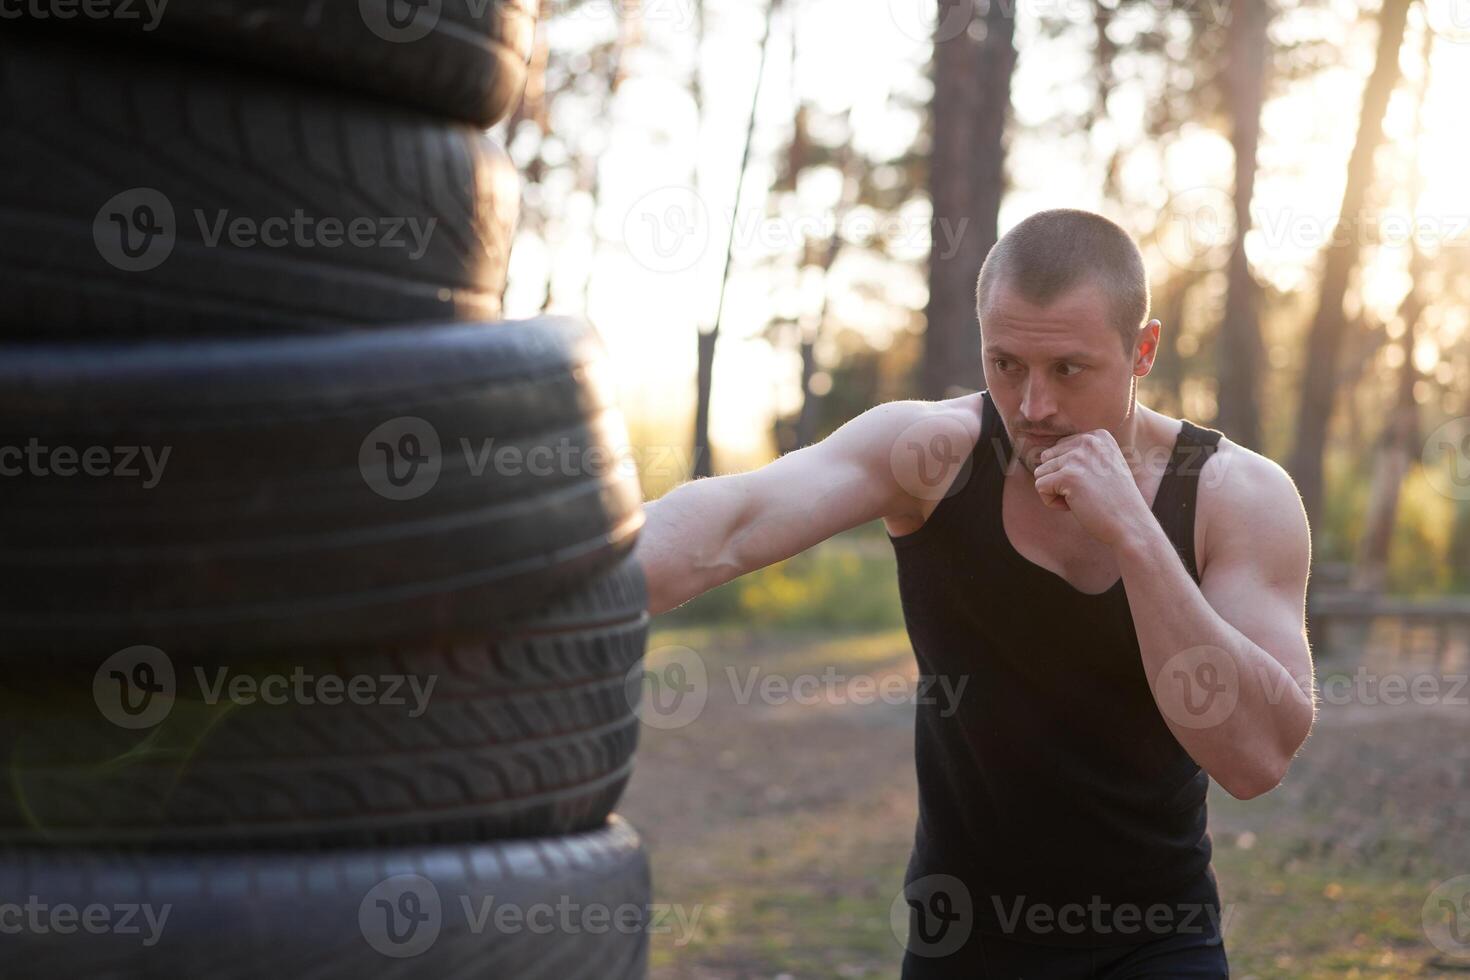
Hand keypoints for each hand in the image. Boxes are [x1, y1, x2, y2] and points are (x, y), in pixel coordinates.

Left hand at [1032, 429, 1152, 546]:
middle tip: (1084, 493)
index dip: (1068, 471)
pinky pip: (1040, 486)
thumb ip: (1080, 455)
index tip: (1091, 483)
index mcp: (1098, 436)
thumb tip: (1043, 454)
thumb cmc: (1115, 501)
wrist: (1131, 524)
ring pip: (1041, 472)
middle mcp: (1089, 441)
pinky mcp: (1068, 476)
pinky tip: (1073, 506)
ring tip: (1080, 499)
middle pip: (1047, 458)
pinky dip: (1051, 502)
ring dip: (1055, 491)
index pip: (1060, 448)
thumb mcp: (1103, 466)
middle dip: (1058, 480)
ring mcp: (1078, 457)